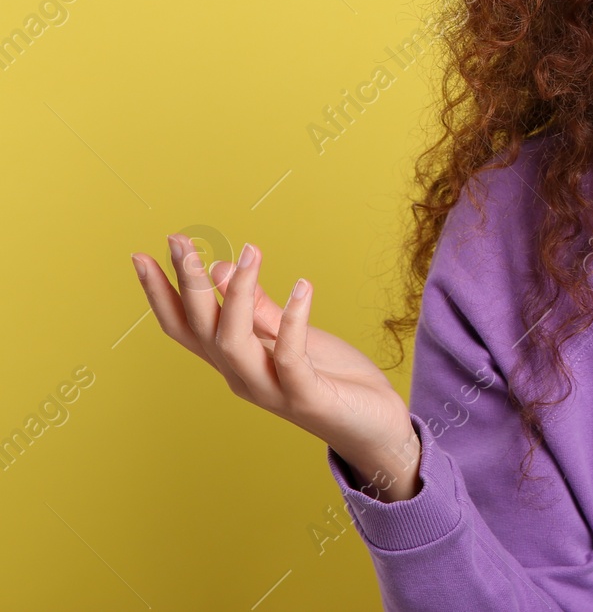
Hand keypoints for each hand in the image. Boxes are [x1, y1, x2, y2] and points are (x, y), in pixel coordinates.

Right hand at [130, 233, 421, 500]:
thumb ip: (258, 309)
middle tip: (179, 241)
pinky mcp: (306, 397)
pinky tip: (302, 286)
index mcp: (235, 361)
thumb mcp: (292, 336)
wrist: (374, 427)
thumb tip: (221, 268)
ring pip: (235, 342)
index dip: (161, 294)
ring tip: (249, 252)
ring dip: (238, 294)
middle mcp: (242, 377)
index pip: (185, 327)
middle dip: (188, 284)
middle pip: (202, 328)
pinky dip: (293, 320)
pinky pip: (291, 357)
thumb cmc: (331, 379)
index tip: (140, 255)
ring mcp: (271, 389)